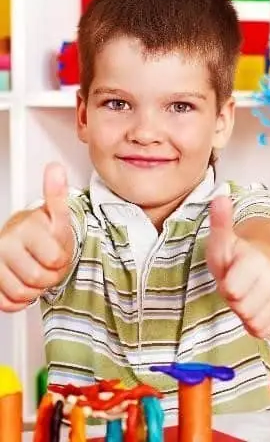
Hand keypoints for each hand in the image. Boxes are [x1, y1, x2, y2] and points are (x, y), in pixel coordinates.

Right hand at [0, 163, 73, 311]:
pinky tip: (24, 284)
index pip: (55, 259)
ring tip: (38, 273)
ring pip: (22, 293)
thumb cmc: (44, 232)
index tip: (59, 251)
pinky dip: (20, 301)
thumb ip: (57, 194)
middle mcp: (4, 244)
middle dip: (51, 276)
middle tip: (50, 266)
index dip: (63, 260)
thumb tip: (55, 168)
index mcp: (25, 228)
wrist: (25, 244)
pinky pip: (7, 303)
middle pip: (38, 279)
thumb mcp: (57, 216)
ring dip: (36, 290)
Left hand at [206, 197, 269, 338]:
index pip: (233, 290)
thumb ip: (221, 222)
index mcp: (255, 260)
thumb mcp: (222, 241)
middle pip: (242, 309)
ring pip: (254, 321)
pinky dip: (255, 323)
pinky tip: (254, 307)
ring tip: (244, 296)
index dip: (227, 286)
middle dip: (234, 301)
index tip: (229, 276)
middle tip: (236, 287)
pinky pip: (264, 330)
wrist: (262, 264)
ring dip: (244, 313)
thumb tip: (220, 198)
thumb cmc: (237, 257)